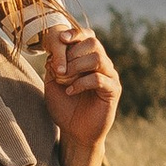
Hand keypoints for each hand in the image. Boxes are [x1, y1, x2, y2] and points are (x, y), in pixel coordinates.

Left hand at [43, 20, 121, 153]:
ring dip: (76, 67)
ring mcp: (110, 76)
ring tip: (64, 81)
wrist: (75, 132)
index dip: (75, 34)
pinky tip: (70, 92)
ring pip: (97, 58)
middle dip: (72, 53)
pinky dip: (81, 83)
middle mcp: (102, 64)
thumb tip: (54, 49)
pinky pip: (98, 78)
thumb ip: (54, 64)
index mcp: (89, 59)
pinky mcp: (113, 91)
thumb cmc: (64, 106)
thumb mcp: (53, 82)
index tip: (60, 40)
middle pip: (93, 43)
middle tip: (59, 71)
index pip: (87, 36)